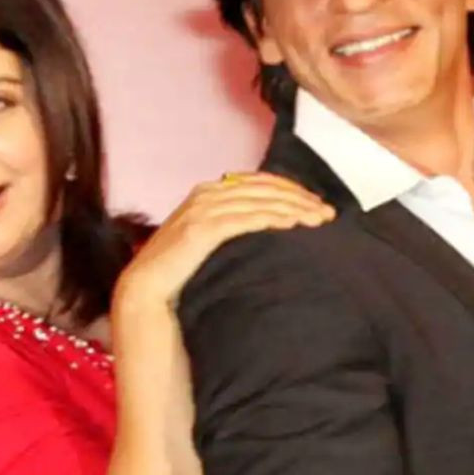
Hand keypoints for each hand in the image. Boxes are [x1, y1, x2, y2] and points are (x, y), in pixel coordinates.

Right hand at [113, 172, 334, 312]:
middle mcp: (206, 194)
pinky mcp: (203, 229)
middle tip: (327, 213)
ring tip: (319, 220)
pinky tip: (294, 225)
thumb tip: (265, 226)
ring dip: (293, 208)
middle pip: (264, 188)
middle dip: (299, 198)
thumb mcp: (206, 241)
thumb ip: (229, 225)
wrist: (146, 293)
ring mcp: (203, 209)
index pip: (258, 182)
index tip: (316, 203)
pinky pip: (247, 219)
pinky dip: (273, 218)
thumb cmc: (178, 273)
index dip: (290, 189)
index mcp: (208, 193)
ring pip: (260, 201)